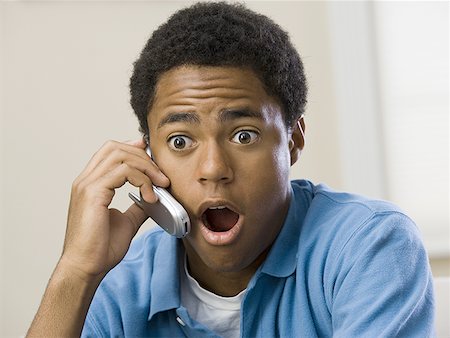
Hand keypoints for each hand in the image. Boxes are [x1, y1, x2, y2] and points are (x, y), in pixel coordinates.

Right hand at [59, 139, 168, 281]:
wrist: (85, 268)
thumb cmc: (100, 249)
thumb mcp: (126, 221)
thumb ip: (137, 205)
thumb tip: (152, 198)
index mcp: (90, 184)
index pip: (110, 151)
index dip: (133, 149)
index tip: (153, 161)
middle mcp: (86, 180)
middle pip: (116, 147)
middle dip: (143, 157)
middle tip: (161, 176)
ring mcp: (87, 184)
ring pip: (121, 155)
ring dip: (146, 167)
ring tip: (160, 185)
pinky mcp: (93, 193)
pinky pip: (124, 171)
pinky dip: (143, 180)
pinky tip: (150, 197)